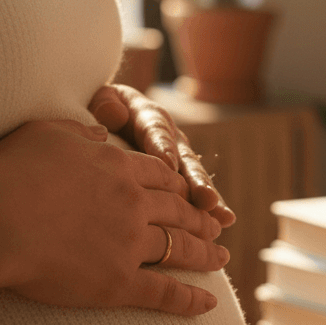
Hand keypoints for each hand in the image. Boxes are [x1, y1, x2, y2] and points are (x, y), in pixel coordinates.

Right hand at [0, 119, 229, 315]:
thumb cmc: (6, 173)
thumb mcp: (46, 134)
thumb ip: (79, 133)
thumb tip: (101, 133)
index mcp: (118, 168)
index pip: (160, 175)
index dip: (178, 184)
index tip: (189, 191)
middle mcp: (134, 204)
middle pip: (179, 210)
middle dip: (200, 217)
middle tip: (216, 225)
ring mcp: (130, 244)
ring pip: (180, 248)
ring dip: (206, 254)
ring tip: (222, 257)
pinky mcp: (119, 283)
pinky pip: (164, 293)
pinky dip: (189, 301)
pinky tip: (209, 305)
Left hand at [88, 83, 235, 226]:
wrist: (111, 117)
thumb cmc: (103, 111)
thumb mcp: (101, 100)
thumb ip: (106, 105)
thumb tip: (114, 114)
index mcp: (149, 118)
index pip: (156, 132)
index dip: (162, 146)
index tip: (167, 162)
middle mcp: (172, 139)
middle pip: (185, 160)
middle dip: (196, 181)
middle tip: (206, 199)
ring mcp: (179, 160)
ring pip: (195, 181)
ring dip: (208, 200)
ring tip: (223, 218)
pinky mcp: (180, 179)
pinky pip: (194, 196)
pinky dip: (207, 210)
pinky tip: (223, 224)